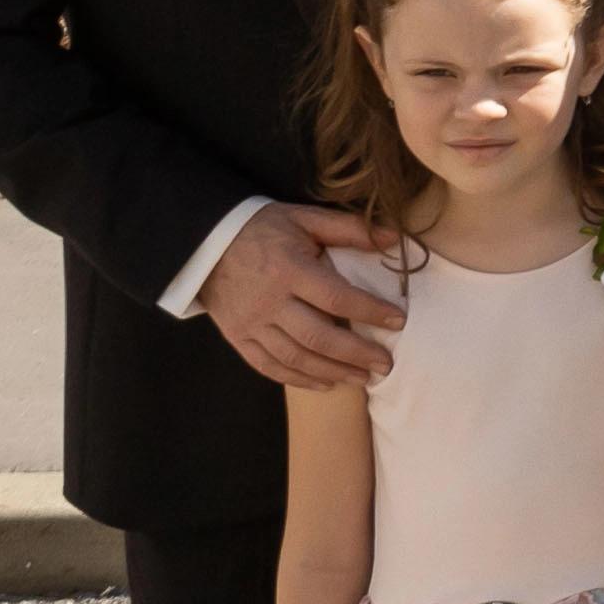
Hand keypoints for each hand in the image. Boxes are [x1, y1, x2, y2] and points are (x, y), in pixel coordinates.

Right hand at [196, 216, 411, 394]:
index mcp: (289, 269)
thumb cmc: (263, 229)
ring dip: (333, 372)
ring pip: (295, 358)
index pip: (336, 297)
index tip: (398, 321)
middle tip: (386, 364)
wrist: (206, 244)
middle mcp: (269, 301)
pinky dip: (299, 379)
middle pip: (318, 337)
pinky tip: (326, 384)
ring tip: (364, 378)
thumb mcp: (304, 219)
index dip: (370, 311)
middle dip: (357, 354)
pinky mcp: (237, 336)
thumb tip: (393, 238)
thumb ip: (348, 229)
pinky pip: (269, 366)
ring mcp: (251, 323)